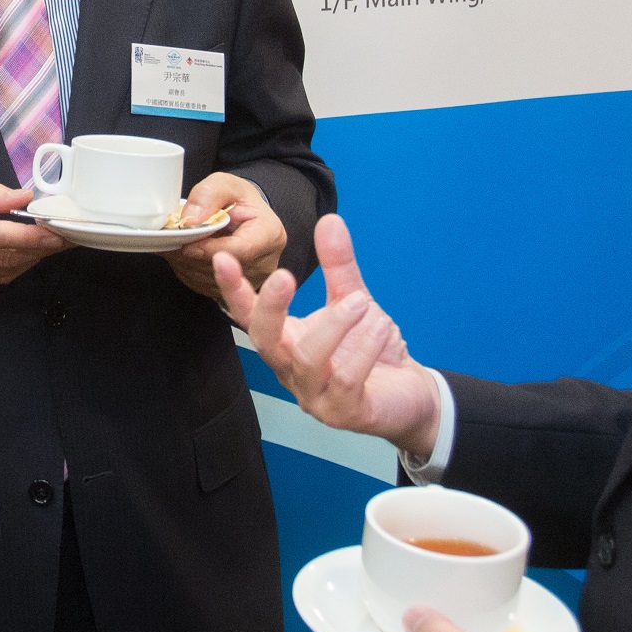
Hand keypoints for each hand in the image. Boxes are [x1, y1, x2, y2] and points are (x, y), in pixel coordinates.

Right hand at [0, 170, 64, 288]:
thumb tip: (25, 197)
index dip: (31, 236)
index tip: (58, 229)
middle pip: (4, 256)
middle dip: (41, 248)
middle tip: (68, 234)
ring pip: (2, 271)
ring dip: (32, 259)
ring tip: (54, 243)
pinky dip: (15, 267)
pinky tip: (27, 254)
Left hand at [165, 172, 284, 298]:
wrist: (243, 215)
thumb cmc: (239, 201)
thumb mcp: (226, 184)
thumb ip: (208, 194)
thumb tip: (191, 220)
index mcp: (270, 235)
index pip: (241, 250)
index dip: (210, 249)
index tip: (188, 244)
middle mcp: (263, 263)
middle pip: (221, 268)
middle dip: (192, 253)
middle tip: (175, 237)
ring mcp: (247, 281)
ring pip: (206, 278)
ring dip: (186, 261)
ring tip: (181, 240)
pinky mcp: (230, 291)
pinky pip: (200, 284)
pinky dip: (186, 269)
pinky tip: (185, 251)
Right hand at [215, 213, 439, 459]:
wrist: (408, 393)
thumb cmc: (370, 348)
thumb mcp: (353, 299)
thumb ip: (338, 266)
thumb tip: (329, 220)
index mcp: (286, 341)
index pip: (250, 316)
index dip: (233, 289)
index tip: (223, 257)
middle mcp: (291, 371)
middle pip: (264, 341)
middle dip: (270, 307)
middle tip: (285, 276)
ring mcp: (315, 396)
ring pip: (306, 360)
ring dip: (334, 324)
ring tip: (361, 303)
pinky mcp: (344, 412)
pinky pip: (346, 379)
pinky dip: (363, 347)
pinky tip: (381, 328)